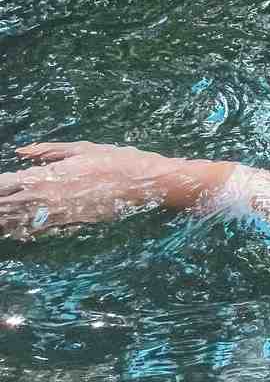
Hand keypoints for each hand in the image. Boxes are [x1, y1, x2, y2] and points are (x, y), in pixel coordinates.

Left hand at [0, 141, 183, 238]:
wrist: (143, 185)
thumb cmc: (115, 160)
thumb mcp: (82, 148)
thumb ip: (48, 150)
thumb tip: (21, 151)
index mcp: (46, 175)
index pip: (4, 184)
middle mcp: (46, 199)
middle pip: (5, 208)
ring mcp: (56, 216)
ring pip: (17, 223)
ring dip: (6, 220)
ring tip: (3, 217)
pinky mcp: (67, 227)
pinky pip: (36, 232)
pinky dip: (22, 229)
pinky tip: (16, 228)